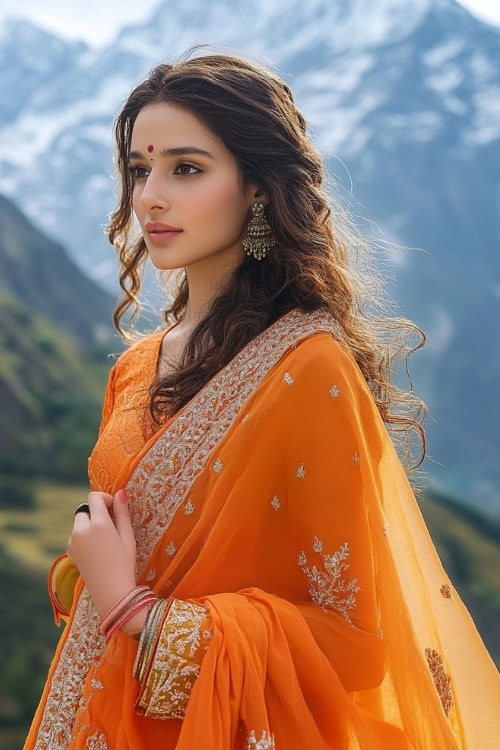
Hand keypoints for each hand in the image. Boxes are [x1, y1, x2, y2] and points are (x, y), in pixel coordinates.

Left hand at [67, 489, 136, 622]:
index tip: (114, 508)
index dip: (105, 498)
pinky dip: (85, 536)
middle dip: (96, 513)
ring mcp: (73, 541)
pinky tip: (97, 551)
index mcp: (98, 524)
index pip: (94, 497)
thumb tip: (120, 492)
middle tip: (111, 527)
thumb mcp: (128, 536)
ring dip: (90, 525)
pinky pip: (76, 535)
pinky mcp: (70, 550)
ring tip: (105, 542)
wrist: (111, 592)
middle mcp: (81, 530)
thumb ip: (122, 512)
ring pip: (80, 523)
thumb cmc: (124, 563)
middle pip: (85, 510)